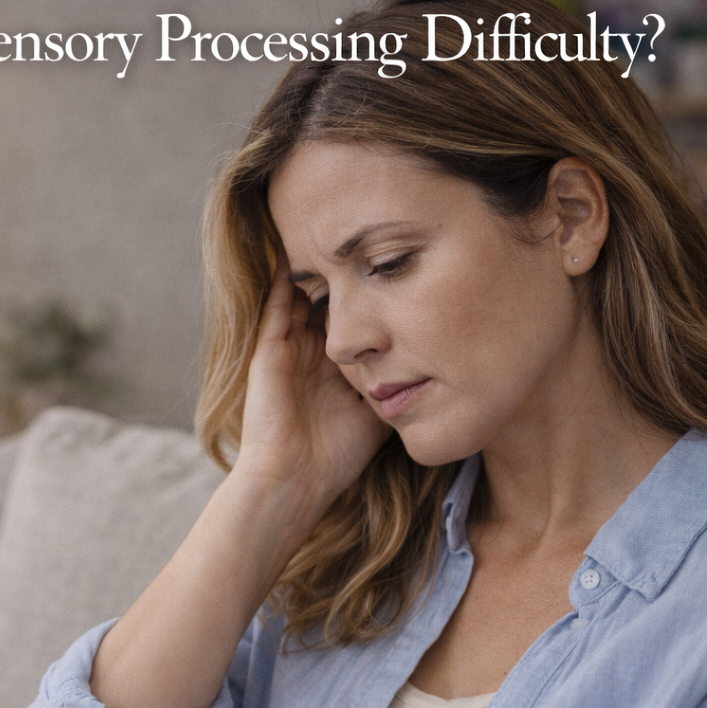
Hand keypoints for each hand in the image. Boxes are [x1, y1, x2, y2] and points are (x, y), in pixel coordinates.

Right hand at [234, 253, 391, 514]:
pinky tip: (306, 246)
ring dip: (321, 266)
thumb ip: (399, 385)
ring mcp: (288, 347)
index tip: (402, 263)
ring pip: (305, 294)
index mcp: (335, 367)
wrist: (293, 480)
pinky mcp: (269, 348)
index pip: (356, 318)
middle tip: (372, 232)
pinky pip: (278, 301)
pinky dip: (289, 274)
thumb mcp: (379, 413)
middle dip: (348, 271)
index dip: (376, 294)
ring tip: (337, 227)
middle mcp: (311, 352)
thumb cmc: (337, 456)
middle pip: (330, 298)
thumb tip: (439, 362)